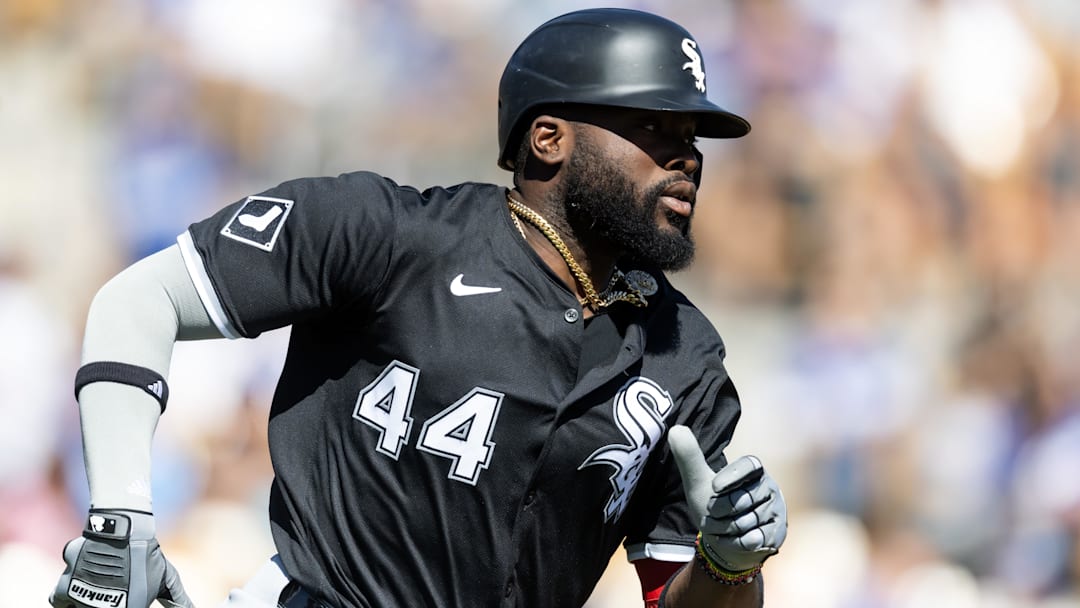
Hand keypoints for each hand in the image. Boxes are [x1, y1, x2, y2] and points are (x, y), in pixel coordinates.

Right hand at [50, 509, 193, 607]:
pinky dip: (64, 595)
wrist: (124, 529)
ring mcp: (81, 600)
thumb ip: (178, 599)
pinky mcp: (64, 587)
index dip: (122, 604)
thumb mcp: (167, 578)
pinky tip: (77, 584)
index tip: (119, 597)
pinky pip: (57, 600)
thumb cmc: (147, 554)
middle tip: (106, 589)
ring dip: (82, 601)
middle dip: (100, 602)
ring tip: (94, 587)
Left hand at [668, 425, 786, 572]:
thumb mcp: (699, 482)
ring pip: (746, 521)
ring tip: (725, 526)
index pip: (749, 465)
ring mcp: (776, 510)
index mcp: (753, 470)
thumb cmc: (714, 505)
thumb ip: (689, 457)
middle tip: (714, 513)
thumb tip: (675, 429)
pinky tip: (736, 539)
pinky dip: (737, 543)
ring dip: (726, 529)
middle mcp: (769, 487)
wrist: (727, 541)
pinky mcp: (778, 533)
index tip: (714, 486)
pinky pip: (754, 538)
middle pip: (741, 499)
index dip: (731, 476)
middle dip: (718, 511)